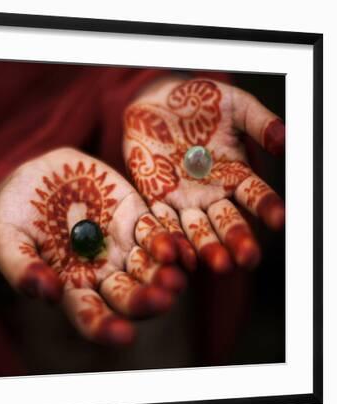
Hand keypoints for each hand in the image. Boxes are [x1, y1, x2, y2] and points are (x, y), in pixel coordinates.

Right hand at [0, 147, 185, 344]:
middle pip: (129, 295)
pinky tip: (174, 248)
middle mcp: (102, 271)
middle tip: (160, 300)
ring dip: (164, 274)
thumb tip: (48, 295)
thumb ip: (21, 268)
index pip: (91, 314)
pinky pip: (155, 230)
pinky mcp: (134, 214)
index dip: (106, 327)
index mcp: (72, 286)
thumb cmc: (16, 217)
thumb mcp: (7, 240)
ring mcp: (121, 244)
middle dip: (145, 301)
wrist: (36, 178)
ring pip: (149, 266)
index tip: (123, 335)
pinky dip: (166, 240)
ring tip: (173, 278)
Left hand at [123, 77, 284, 272]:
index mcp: (236, 174)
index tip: (279, 219)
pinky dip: (171, 237)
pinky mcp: (155, 198)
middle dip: (238, 240)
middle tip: (247, 259)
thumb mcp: (233, 106)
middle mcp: (213, 193)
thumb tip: (285, 139)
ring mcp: (184, 199)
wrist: (156, 102)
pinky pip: (163, 220)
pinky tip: (179, 253)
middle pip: (229, 222)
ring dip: (207, 247)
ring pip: (198, 228)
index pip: (256, 195)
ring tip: (218, 263)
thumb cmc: (199, 103)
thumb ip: (258, 122)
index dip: (267, 207)